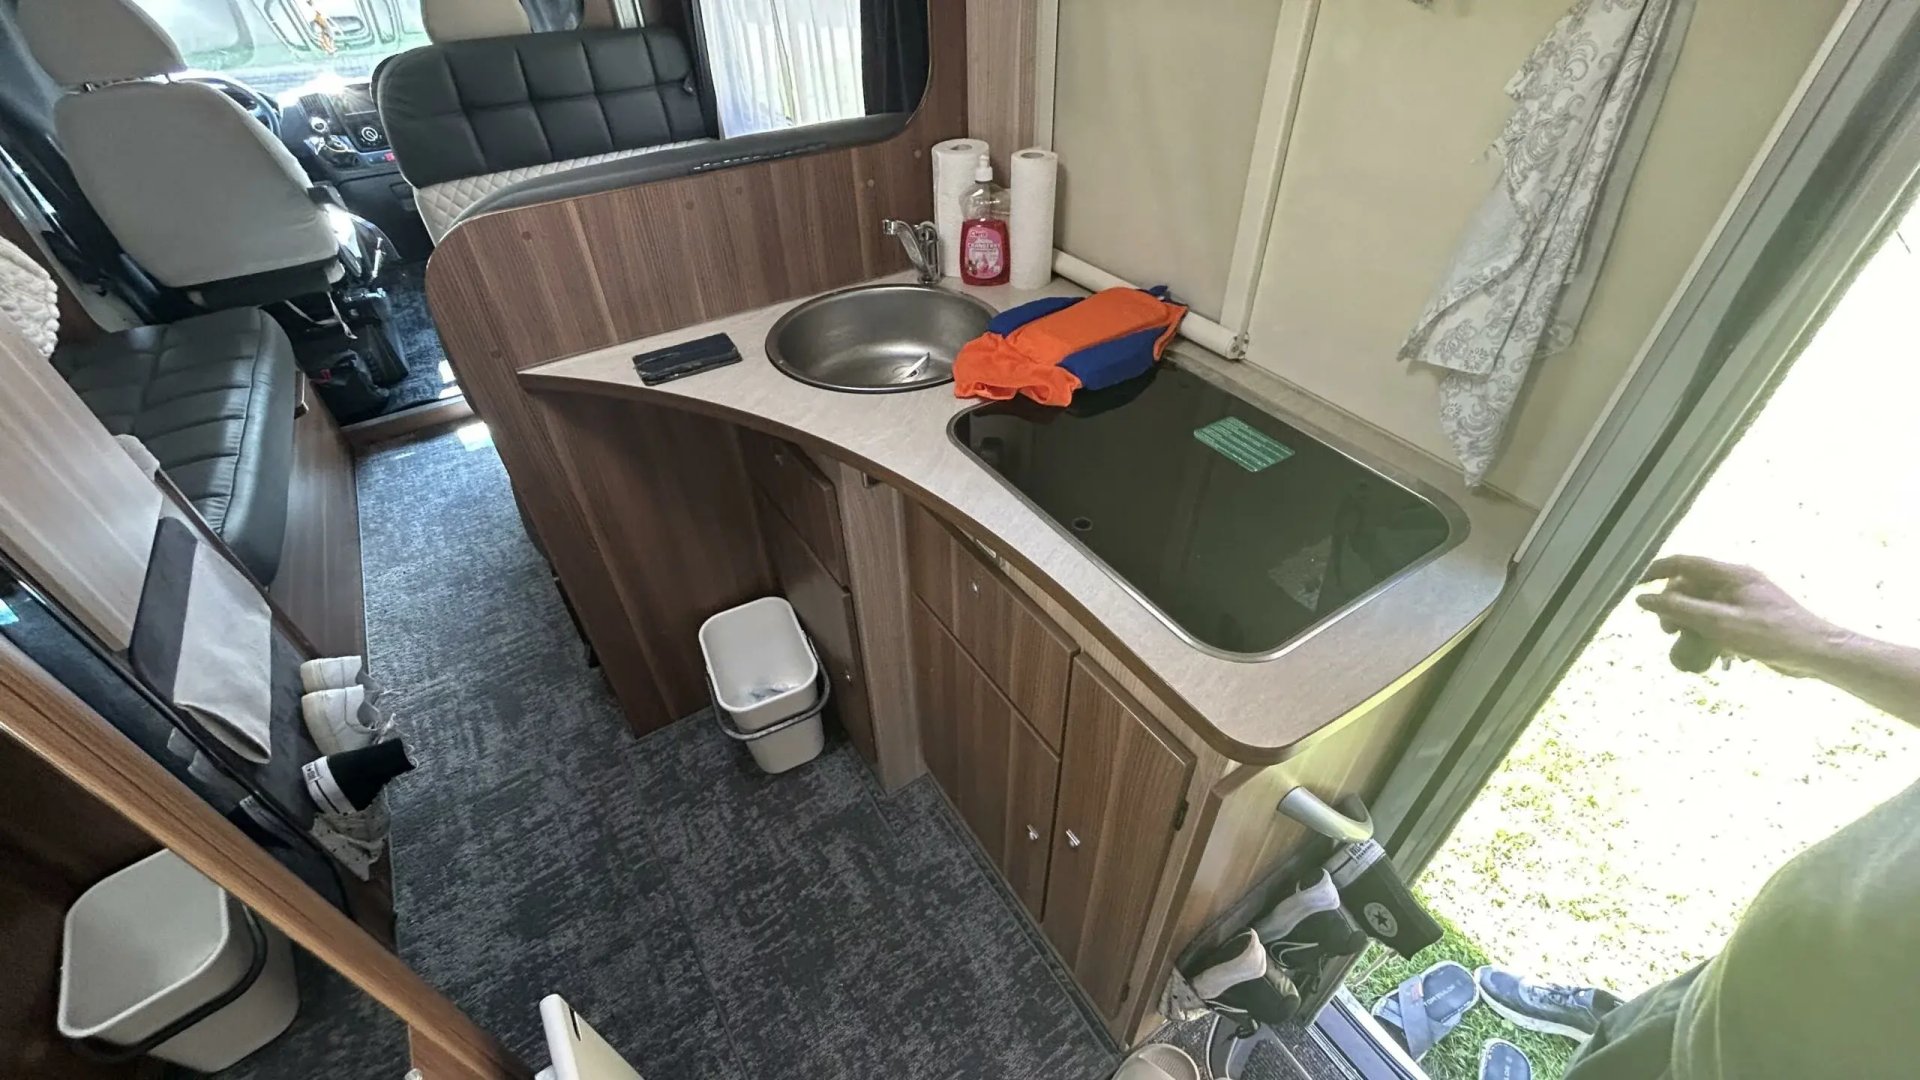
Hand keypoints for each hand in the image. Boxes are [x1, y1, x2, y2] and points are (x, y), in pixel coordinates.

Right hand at [1636, 555, 1847, 676]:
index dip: (1656, 572)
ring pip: (1704, 605)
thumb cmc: (1770, 634)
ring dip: (1690, 624)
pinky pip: (1719, 620)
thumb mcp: (1720, 623)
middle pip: (1691, 586)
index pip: (1684, 563)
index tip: (1636, 588)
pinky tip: (1711, 656)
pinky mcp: (1751, 618)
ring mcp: (1745, 600)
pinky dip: (1709, 634)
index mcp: (1731, 574)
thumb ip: (1680, 609)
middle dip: (1673, 607)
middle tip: (1667, 631)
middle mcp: (1737, 582)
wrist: (1816, 653)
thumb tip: (1643, 599)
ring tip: (1685, 645)